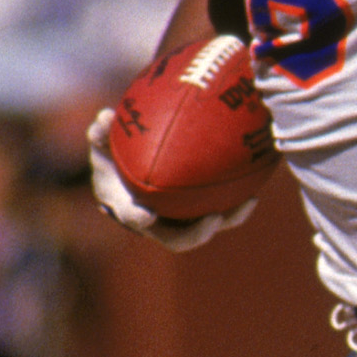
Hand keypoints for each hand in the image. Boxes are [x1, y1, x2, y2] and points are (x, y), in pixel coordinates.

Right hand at [87, 107, 238, 249]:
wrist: (130, 169)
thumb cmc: (114, 154)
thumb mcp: (103, 142)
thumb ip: (101, 133)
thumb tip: (104, 117)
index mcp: (128, 209)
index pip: (132, 218)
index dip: (138, 218)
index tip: (145, 214)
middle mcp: (156, 224)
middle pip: (177, 240)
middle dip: (195, 235)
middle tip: (213, 219)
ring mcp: (179, 222)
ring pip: (207, 228)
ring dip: (229, 219)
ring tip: (248, 202)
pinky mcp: (199, 214)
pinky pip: (221, 212)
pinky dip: (237, 203)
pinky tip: (256, 188)